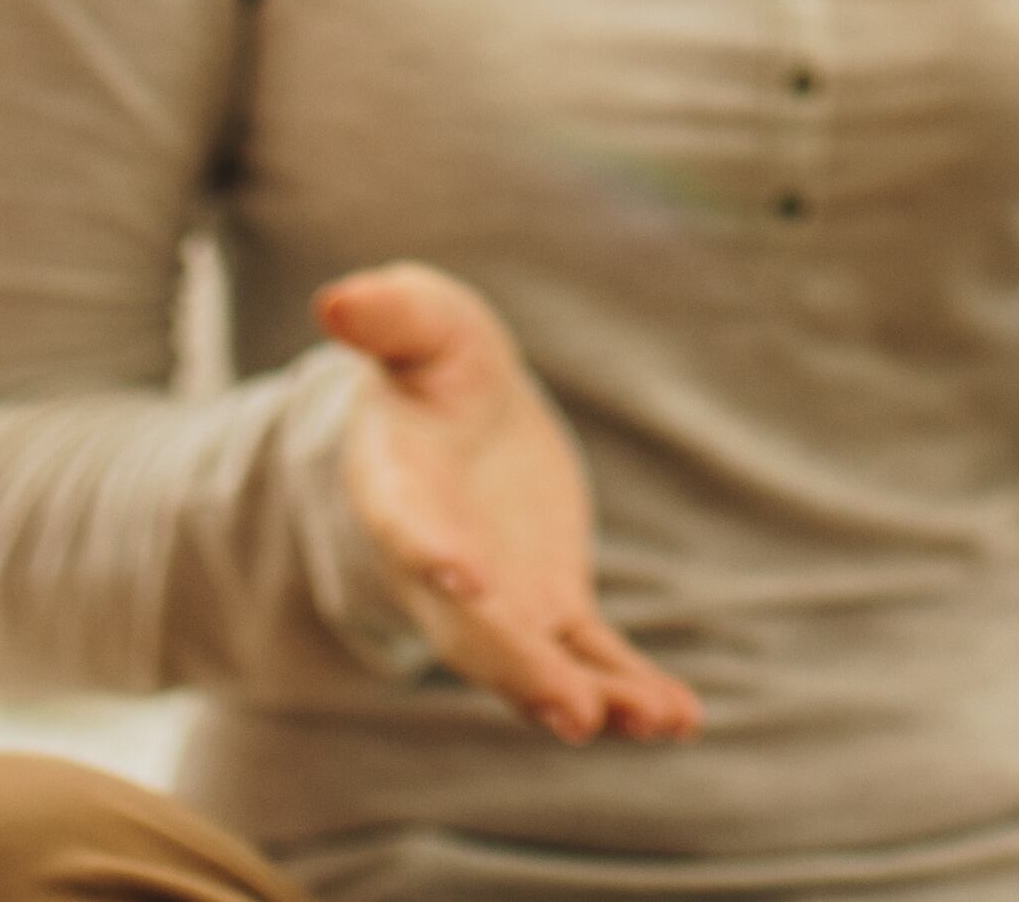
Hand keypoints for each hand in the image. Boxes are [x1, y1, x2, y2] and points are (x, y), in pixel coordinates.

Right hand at [319, 263, 700, 744]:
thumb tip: (340, 298)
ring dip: (590, 697)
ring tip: (653, 720)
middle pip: (473, 630)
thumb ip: (391, 314)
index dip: (432, 549)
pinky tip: (679, 717)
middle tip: (574, 709)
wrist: (455, 413)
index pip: (408, 526)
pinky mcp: (548, 603)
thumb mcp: (421, 320)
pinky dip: (629, 688)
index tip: (465, 578)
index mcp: (399, 487)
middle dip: (522, 670)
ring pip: (536, 661)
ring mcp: (495, 597)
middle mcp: (441, 564)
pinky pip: (588, 657)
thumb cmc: (430, 360)